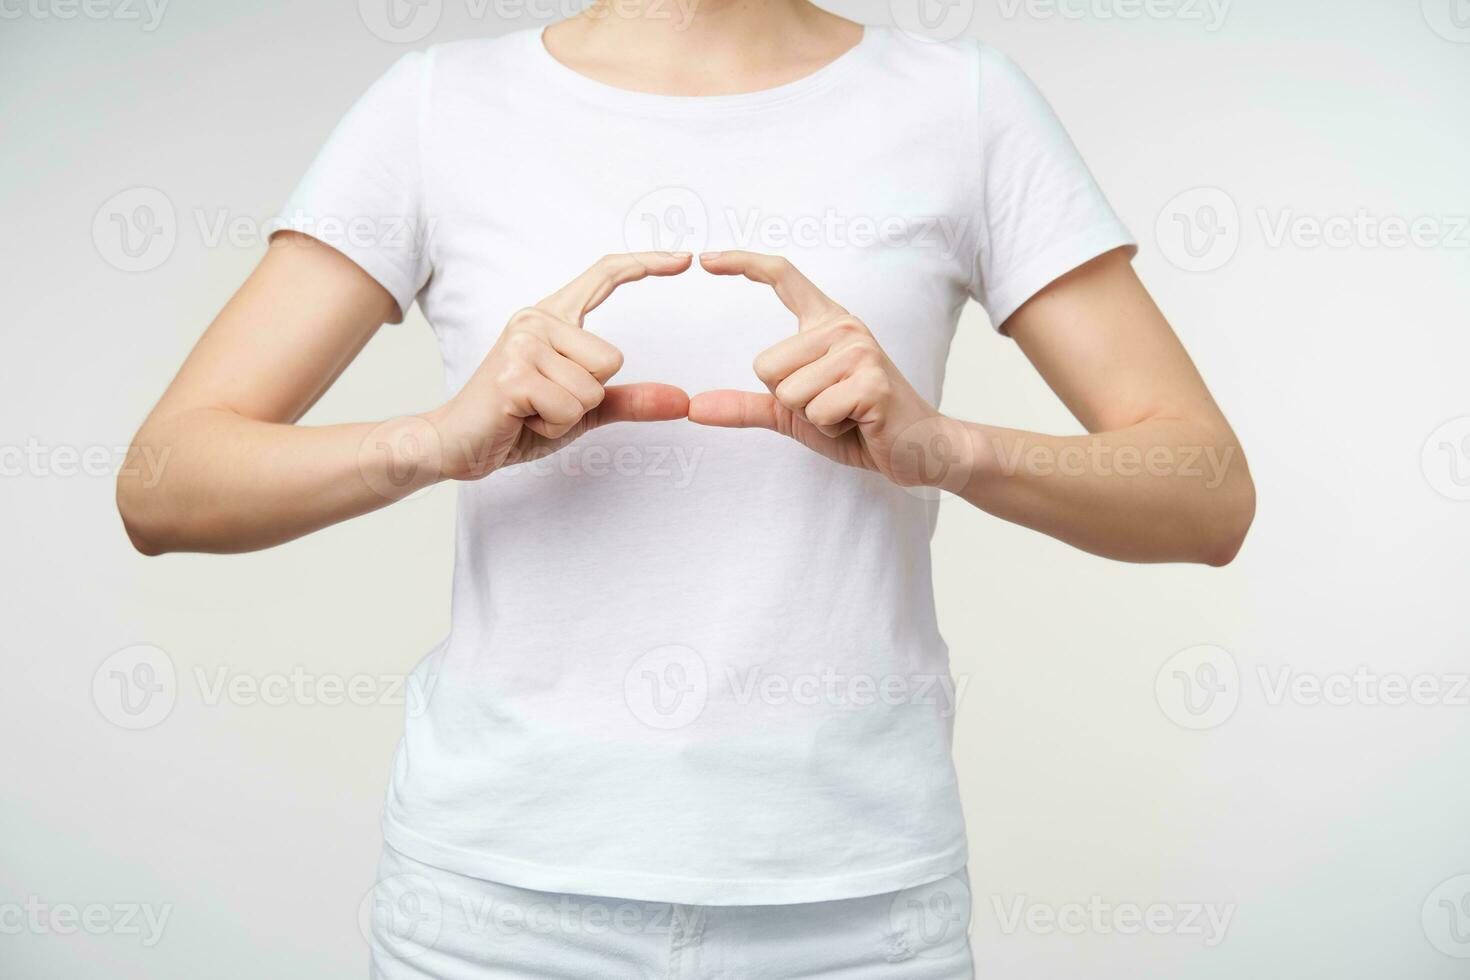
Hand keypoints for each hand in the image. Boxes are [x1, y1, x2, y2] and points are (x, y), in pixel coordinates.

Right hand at [430, 252, 691, 480]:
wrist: (456, 444)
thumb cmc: (517, 421)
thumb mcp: (581, 411)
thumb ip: (630, 401)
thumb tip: (683, 401)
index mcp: (551, 319)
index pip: (603, 276)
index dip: (645, 263)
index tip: (683, 257)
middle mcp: (536, 320)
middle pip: (611, 360)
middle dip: (588, 397)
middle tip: (546, 402)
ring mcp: (523, 343)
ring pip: (592, 388)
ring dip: (568, 415)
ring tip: (532, 410)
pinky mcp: (514, 374)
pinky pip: (570, 408)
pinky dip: (553, 425)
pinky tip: (522, 418)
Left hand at [688, 251, 971, 489]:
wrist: (919, 448)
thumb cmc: (857, 426)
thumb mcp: (794, 414)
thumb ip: (747, 406)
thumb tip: (693, 408)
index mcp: (827, 324)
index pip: (783, 276)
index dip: (743, 263)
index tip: (705, 259)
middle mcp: (843, 327)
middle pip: (766, 366)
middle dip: (789, 401)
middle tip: (831, 406)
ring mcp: (859, 351)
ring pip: (788, 392)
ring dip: (812, 417)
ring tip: (846, 414)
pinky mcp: (871, 382)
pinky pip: (815, 412)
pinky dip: (830, 428)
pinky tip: (859, 423)